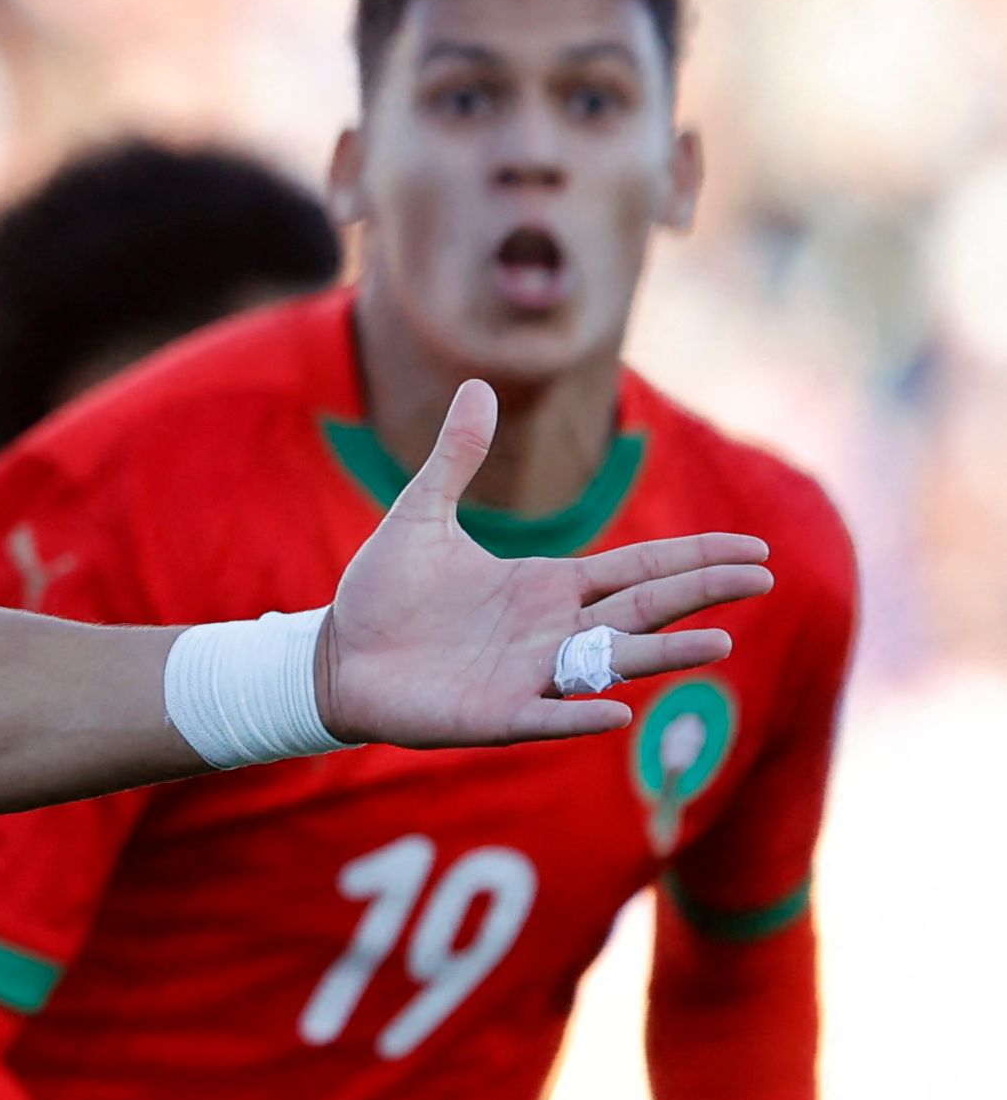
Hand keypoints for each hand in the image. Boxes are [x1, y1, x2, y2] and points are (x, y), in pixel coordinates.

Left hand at [316, 380, 772, 746]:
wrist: (334, 658)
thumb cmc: (381, 594)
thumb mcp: (420, 516)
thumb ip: (455, 457)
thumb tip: (477, 384)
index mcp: (546, 585)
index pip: (638, 569)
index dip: (693, 558)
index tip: (755, 550)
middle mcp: (552, 630)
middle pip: (644, 609)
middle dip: (702, 591)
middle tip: (764, 577)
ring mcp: (528, 674)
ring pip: (612, 661)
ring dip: (665, 654)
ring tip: (723, 644)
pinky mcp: (494, 715)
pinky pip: (546, 716)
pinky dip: (579, 713)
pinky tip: (617, 710)